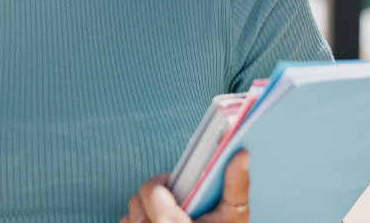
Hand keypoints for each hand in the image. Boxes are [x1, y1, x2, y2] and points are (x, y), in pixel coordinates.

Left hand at [120, 151, 249, 222]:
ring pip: (128, 218)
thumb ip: (236, 186)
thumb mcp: (234, 219)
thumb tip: (240, 154)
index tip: (176, 186)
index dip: (163, 183)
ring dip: (144, 215)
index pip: (151, 189)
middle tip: (174, 204)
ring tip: (166, 221)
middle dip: (153, 198)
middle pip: (136, 201)